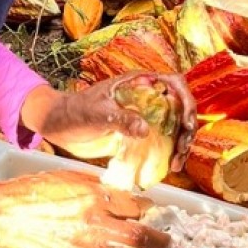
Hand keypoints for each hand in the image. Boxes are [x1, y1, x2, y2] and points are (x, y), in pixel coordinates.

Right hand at [0, 170, 168, 247]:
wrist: (1, 215)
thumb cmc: (29, 192)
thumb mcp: (66, 177)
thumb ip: (93, 186)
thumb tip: (115, 193)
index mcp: (93, 198)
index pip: (133, 207)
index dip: (145, 210)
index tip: (148, 213)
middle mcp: (93, 225)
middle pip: (139, 237)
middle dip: (158, 243)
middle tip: (165, 244)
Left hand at [25, 73, 196, 172]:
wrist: (60, 124)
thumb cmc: (76, 111)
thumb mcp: (97, 113)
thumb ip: (120, 119)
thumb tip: (144, 129)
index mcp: (138, 82)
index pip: (173, 83)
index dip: (186, 99)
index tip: (186, 122)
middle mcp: (146, 96)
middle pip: (180, 106)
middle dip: (187, 128)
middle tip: (182, 149)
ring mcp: (145, 114)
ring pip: (175, 124)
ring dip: (182, 142)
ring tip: (176, 162)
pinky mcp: (139, 131)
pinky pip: (163, 138)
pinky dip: (170, 150)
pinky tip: (169, 164)